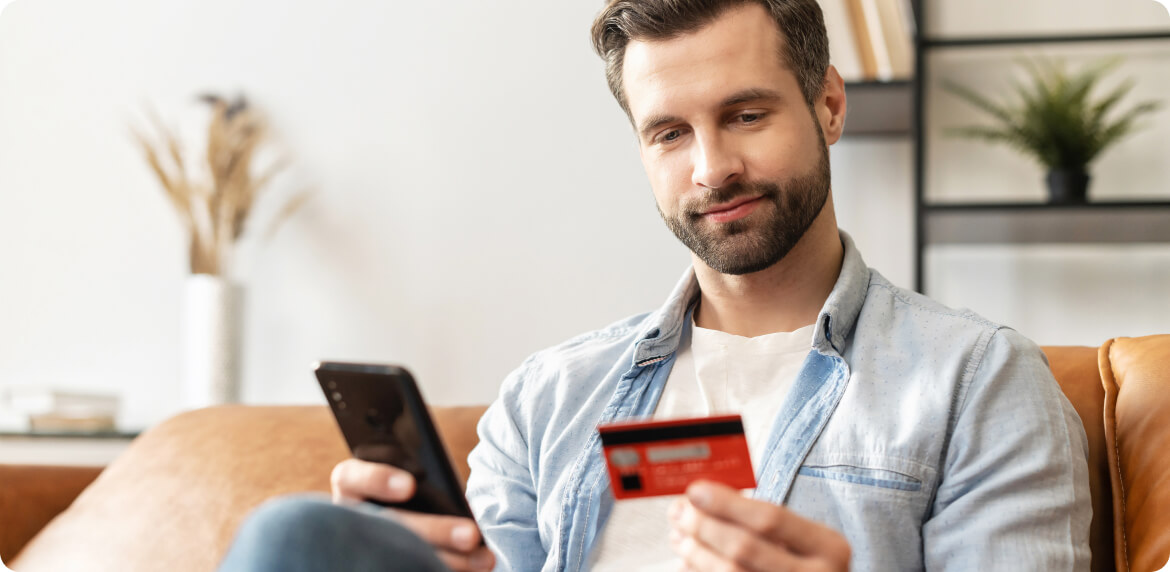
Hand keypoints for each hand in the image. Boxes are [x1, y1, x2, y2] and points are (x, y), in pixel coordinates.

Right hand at [330, 458, 495, 571]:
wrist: (387, 523)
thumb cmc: (406, 487)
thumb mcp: (404, 471)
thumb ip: (416, 474)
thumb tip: (451, 493)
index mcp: (351, 485)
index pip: (351, 477)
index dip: (378, 479)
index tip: (411, 485)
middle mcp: (350, 517)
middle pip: (389, 525)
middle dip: (434, 531)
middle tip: (472, 535)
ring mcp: (363, 545)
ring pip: (398, 556)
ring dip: (446, 560)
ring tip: (485, 559)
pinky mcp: (377, 563)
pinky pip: (402, 568)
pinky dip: (438, 570)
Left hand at [668, 480, 850, 571]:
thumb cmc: (808, 562)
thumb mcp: (801, 537)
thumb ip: (758, 517)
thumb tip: (700, 499)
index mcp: (830, 547)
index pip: (770, 519)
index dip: (727, 504)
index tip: (695, 491)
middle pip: (745, 548)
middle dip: (704, 527)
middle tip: (679, 513)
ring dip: (697, 553)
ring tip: (679, 537)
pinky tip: (688, 563)